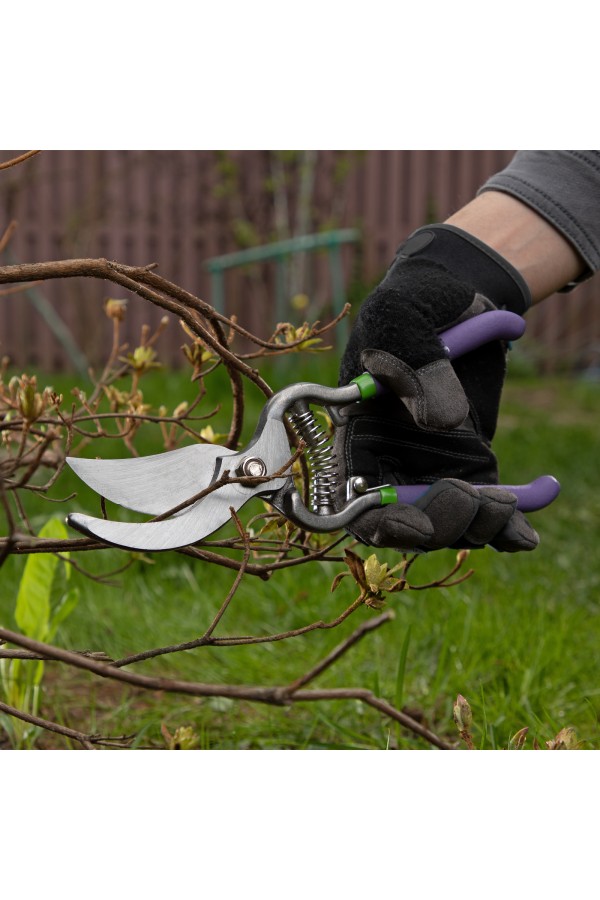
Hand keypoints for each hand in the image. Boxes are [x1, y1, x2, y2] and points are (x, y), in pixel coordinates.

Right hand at [336, 224, 538, 551]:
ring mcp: (431, 467)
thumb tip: (442, 423)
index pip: (352, 503)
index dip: (381, 525)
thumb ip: (411, 363)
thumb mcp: (401, 317)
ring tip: (509, 503)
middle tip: (477, 497)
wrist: (458, 294)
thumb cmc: (413, 301)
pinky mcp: (471, 466)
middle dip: (443, 525)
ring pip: (450, 527)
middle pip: (405, 528)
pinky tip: (532, 518)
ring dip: (480, 527)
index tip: (419, 524)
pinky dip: (511, 526)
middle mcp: (388, 461)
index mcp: (355, 436)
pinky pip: (486, 512)